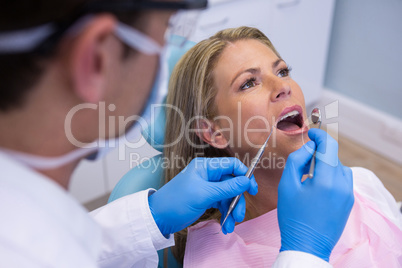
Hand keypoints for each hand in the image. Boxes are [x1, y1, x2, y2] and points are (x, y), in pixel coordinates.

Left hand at [148, 157, 257, 235]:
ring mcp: (208, 187)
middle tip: (240, 215)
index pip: (232, 165)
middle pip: (232, 183)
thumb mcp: (204, 194)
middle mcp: (208, 174)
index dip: (244, 175)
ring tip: (231, 225)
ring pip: (228, 196)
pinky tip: (225, 226)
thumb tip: (246, 181)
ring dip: (232, 210)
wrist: (159, 218)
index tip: (252, 189)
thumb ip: (227, 188)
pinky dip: (225, 214)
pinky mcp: (206, 198)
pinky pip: (222, 204)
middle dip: (237, 200)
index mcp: (206, 167)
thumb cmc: (176, 201)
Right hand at [277, 129, 353, 261]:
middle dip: (319, 152)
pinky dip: (331, 176)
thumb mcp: (287, 185)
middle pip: (334, 156)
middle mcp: (342, 185)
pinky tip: (317, 186)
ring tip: (309, 175)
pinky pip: (343, 180)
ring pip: (340, 167)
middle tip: (303, 159)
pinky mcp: (349, 202)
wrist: (307, 245)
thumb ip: (297, 160)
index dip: (319, 135)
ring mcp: (348, 194)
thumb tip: (308, 147)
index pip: (329, 146)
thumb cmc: (293, 217)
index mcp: (326, 180)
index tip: (311, 133)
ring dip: (326, 164)